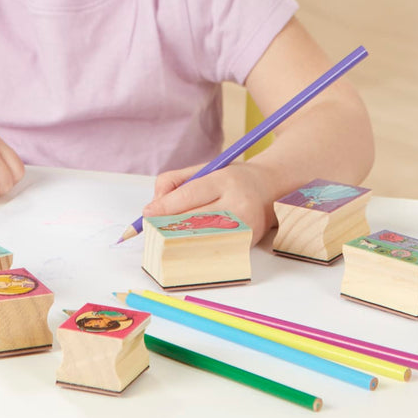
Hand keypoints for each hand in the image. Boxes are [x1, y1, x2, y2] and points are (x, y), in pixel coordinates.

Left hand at [142, 161, 274, 244]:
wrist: (270, 187)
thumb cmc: (231, 178)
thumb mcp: (204, 169)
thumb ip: (174, 182)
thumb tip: (154, 208)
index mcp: (226, 181)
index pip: (190, 196)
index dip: (165, 206)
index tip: (147, 213)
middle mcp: (239, 204)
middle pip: (194, 220)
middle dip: (169, 225)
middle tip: (152, 228)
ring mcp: (246, 227)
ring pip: (203, 238)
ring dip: (179, 240)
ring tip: (165, 237)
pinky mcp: (247, 244)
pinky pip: (214, 249)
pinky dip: (195, 248)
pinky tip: (184, 246)